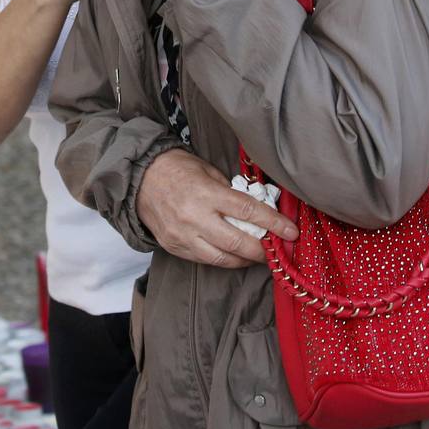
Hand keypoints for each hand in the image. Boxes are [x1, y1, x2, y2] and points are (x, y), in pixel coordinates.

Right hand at [137, 150, 298, 267]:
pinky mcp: (174, 247)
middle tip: (277, 250)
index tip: (291, 232)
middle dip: (264, 250)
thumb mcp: (207, 170)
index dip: (274, 224)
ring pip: (223, 259)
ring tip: (257, 255)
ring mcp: (183, 236)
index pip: (249, 212)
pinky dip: (223, 259)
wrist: (137, 178)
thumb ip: (229, 192)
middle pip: (239, 242)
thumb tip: (255, 208)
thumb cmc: (175, 168)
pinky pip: (205, 260)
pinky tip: (233, 254)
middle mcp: (195, 218)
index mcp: (206, 194)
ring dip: (245, 259)